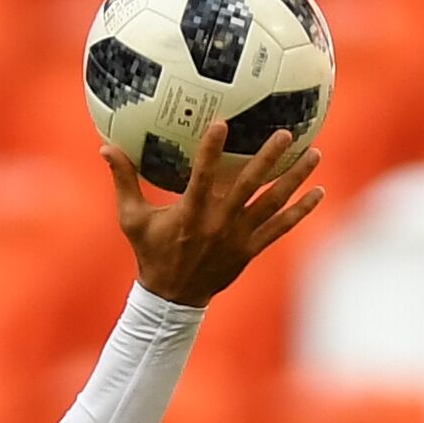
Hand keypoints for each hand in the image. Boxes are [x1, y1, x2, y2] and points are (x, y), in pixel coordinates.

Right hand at [101, 123, 324, 308]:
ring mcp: (238, 238)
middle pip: (249, 187)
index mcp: (190, 214)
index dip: (212, 151)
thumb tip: (105, 147)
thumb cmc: (151, 253)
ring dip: (294, 179)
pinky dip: (301, 211)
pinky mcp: (250, 250)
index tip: (222, 124)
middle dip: (268, 159)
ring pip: (272, 204)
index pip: (202, 177)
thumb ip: (124, 181)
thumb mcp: (132, 219)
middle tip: (286, 133)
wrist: (172, 298)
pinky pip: (280, 228)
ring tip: (314, 154)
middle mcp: (218, 224)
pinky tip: (318, 192)